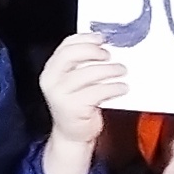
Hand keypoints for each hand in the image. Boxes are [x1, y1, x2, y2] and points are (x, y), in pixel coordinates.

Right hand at [37, 34, 128, 173]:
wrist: (72, 134)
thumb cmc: (78, 104)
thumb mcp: (74, 81)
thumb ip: (83, 64)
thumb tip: (107, 47)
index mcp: (51, 70)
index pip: (66, 46)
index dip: (85, 39)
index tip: (101, 39)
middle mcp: (51, 80)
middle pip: (71, 55)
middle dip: (94, 51)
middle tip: (110, 55)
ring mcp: (60, 94)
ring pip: (87, 73)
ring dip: (109, 70)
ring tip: (122, 71)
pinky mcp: (73, 107)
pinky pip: (97, 92)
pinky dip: (113, 88)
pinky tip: (122, 88)